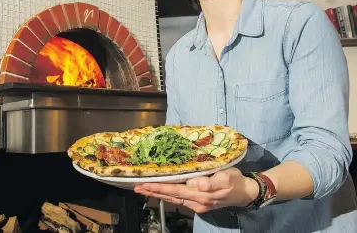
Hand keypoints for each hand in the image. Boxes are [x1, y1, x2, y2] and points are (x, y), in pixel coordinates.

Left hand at [134, 168, 258, 213]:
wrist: (245, 193)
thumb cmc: (235, 181)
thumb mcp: (226, 177)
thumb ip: (210, 182)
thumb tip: (192, 182)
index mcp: (201, 194)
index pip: (175, 190)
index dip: (159, 187)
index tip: (145, 184)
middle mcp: (196, 201)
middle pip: (170, 196)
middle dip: (153, 191)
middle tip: (136, 187)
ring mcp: (197, 204)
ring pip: (173, 198)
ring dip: (158, 194)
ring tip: (144, 189)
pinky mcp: (199, 203)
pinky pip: (180, 199)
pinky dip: (168, 194)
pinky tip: (161, 191)